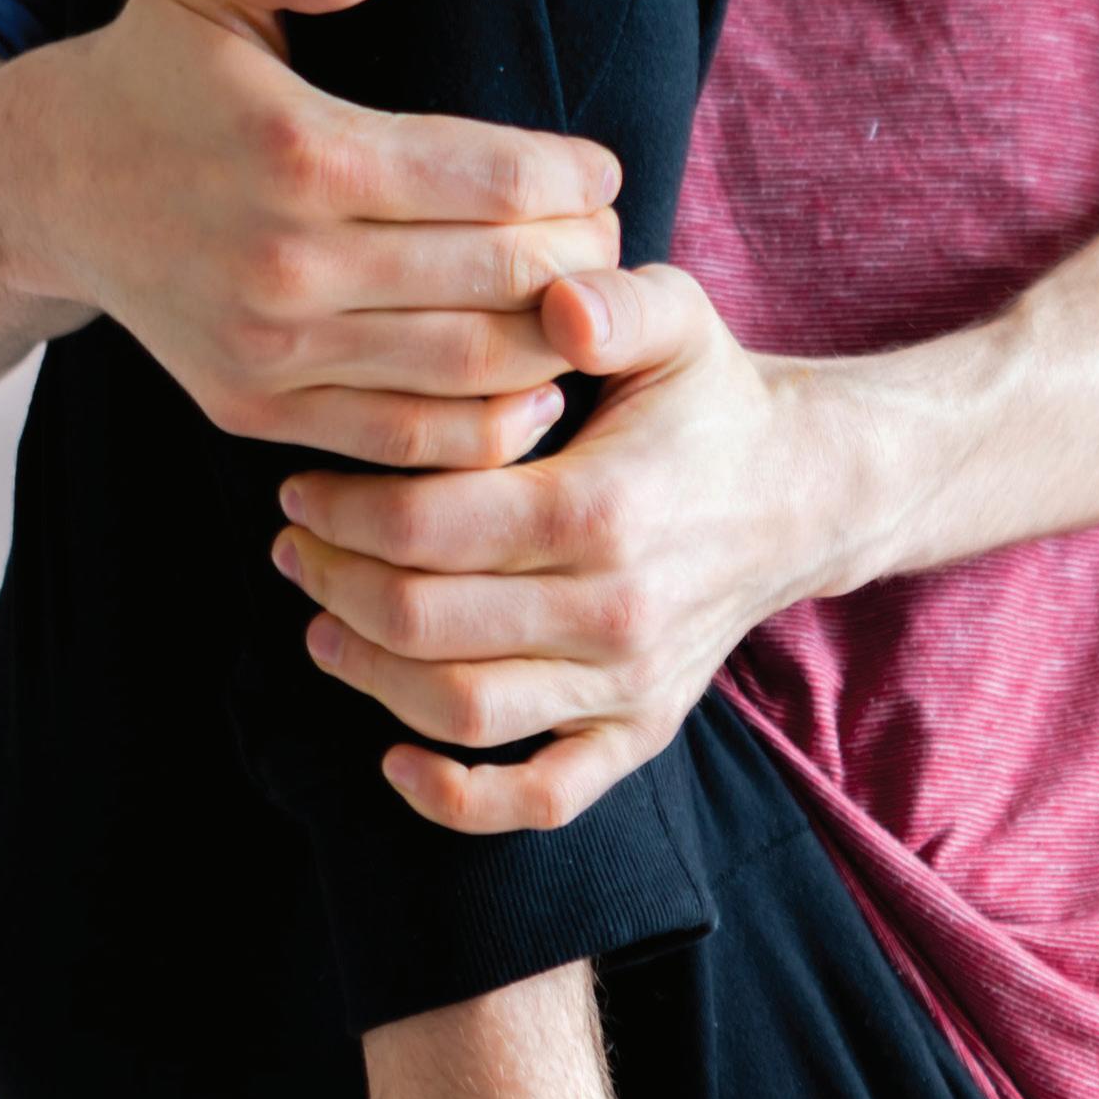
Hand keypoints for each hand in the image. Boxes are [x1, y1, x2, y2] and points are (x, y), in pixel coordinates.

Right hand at [0, 0, 623, 468]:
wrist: (47, 185)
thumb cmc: (151, 67)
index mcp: (301, 150)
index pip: (494, 177)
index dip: (574, 179)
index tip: (599, 172)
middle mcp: (289, 262)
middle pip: (500, 277)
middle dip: (580, 260)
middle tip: (604, 242)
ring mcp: (272, 347)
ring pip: (469, 368)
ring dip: (550, 344)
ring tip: (575, 310)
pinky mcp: (255, 408)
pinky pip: (403, 440)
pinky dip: (485, 428)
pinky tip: (526, 390)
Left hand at [272, 265, 863, 830]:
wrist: (802, 495)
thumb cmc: (710, 402)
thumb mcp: (678, 319)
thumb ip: (614, 299)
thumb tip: (557, 302)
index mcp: (602, 507)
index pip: (425, 528)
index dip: (339, 514)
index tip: (299, 491)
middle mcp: (614, 611)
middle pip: (424, 621)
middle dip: (334, 586)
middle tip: (296, 551)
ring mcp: (627, 683)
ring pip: (461, 709)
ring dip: (369, 677)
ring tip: (324, 626)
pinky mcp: (638, 732)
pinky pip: (541, 797)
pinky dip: (457, 799)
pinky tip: (395, 759)